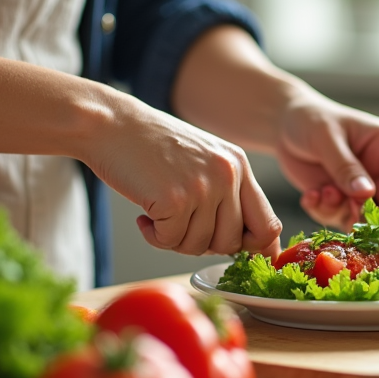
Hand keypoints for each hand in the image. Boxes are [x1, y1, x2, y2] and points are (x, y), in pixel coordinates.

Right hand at [89, 94, 281, 256]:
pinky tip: (144, 215)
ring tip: (158, 213)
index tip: (235, 254)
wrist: (109, 123)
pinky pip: (169, 242)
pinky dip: (153, 236)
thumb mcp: (204, 160)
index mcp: (239, 166)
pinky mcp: (174, 199)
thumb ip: (229, 196)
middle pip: (232, 243)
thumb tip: (256, 246)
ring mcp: (202, 187)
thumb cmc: (152, 146)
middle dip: (204, 244)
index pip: (269, 225)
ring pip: (199, 246)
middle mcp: (228, 175)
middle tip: (179, 225)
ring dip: (174, 240)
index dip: (255, 248)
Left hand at [274, 93, 378, 233]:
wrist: (283, 124)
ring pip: (366, 217)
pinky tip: (310, 196)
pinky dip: (325, 213)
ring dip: (343, 214)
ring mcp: (361, 186)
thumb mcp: (326, 138)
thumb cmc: (309, 119)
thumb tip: (367, 194)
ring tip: (322, 194)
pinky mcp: (342, 198)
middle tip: (359, 230)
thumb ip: (346, 167)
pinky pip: (340, 217)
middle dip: (377, 221)